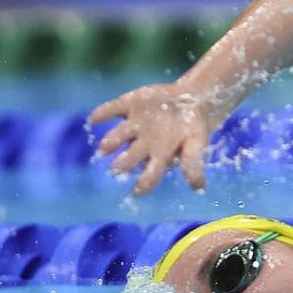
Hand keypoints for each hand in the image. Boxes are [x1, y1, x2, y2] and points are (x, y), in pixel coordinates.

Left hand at [89, 81, 212, 194]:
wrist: (192, 100)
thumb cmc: (192, 127)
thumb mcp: (198, 142)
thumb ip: (194, 162)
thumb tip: (198, 188)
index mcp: (158, 156)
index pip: (150, 175)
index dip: (144, 183)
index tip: (137, 192)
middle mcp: (142, 144)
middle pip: (129, 157)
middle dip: (122, 164)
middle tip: (115, 169)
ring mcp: (134, 124)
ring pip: (118, 135)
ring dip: (111, 141)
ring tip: (105, 147)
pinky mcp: (129, 105)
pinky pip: (113, 108)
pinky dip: (103, 113)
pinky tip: (94, 118)